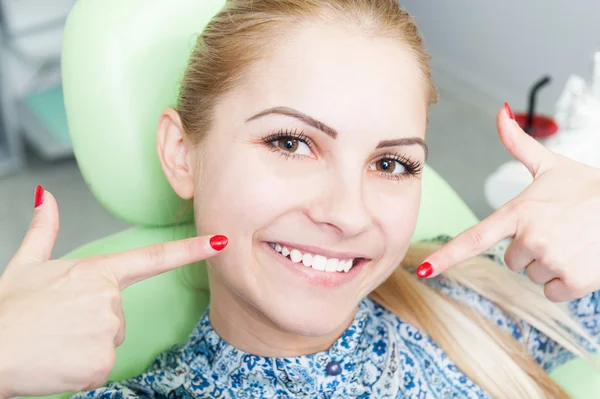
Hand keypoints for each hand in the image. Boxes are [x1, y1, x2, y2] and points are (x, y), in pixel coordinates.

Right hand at [0, 187, 226, 397]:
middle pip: (120, 313)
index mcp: (97, 271)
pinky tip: (60, 361)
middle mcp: (110, 299)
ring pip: (112, 339)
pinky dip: (83, 368)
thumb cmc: (7, 310)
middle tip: (60, 323)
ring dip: (88, 343)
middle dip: (95, 320)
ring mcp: (109, 331)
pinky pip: (102, 365)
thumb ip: (44, 231)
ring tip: (56, 340)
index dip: (192, 249)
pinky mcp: (102, 362)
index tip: (221, 240)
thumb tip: (45, 197)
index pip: (155, 257)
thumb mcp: (26, 265)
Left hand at [418, 103, 599, 302]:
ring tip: (572, 241)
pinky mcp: (574, 280)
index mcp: (518, 212)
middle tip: (557, 230)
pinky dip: (566, 282)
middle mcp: (531, 237)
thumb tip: (501, 112)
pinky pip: (553, 292)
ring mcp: (552, 260)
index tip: (422, 270)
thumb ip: (518, 144)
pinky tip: (581, 259)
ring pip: (533, 275)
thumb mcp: (551, 164)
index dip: (446, 256)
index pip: (474, 238)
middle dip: (530, 250)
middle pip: (511, 261)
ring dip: (550, 264)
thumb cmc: (589, 188)